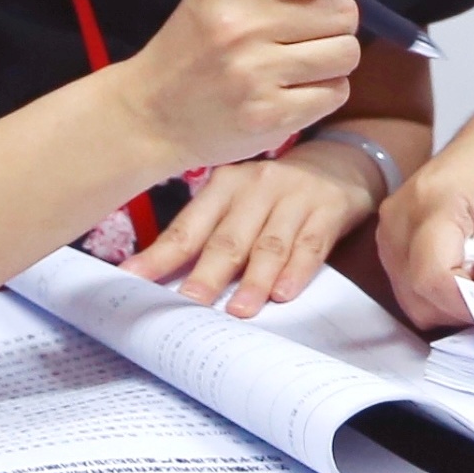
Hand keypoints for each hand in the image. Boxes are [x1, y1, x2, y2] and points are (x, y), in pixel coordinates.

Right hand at [125, 0, 370, 171]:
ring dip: (330, 60)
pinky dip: (321, 93)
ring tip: (294, 64)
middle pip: (343, 11)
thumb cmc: (196, 43)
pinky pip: (336, 92)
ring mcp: (257, 73)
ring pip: (347, 53)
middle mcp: (243, 23)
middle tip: (298, 35)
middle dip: (331, 23)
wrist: (150, 114)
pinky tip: (288, 91)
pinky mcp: (271, 116)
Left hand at [131, 142, 386, 313]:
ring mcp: (294, 197)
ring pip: (270, 244)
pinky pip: (311, 244)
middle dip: (207, 275)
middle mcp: (256, 187)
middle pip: (228, 239)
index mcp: (223, 186)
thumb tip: (165, 282)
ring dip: (254, 280)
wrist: (340, 162)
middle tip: (189, 304)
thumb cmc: (274, 195)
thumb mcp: (239, 202)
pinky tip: (285, 293)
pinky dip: (297, 270)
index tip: (134, 281)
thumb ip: (210, 235)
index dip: (161, 256)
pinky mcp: (329, 209)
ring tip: (239, 310)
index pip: (187, 228)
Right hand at [381, 105, 473, 330]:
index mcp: (433, 202)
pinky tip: (465, 264)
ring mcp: (389, 226)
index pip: (434, 278)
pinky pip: (406, 283)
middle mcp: (400, 215)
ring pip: (409, 294)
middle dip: (460, 304)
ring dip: (449, 297)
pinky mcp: (391, 235)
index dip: (470, 304)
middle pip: (416, 292)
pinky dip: (437, 288)